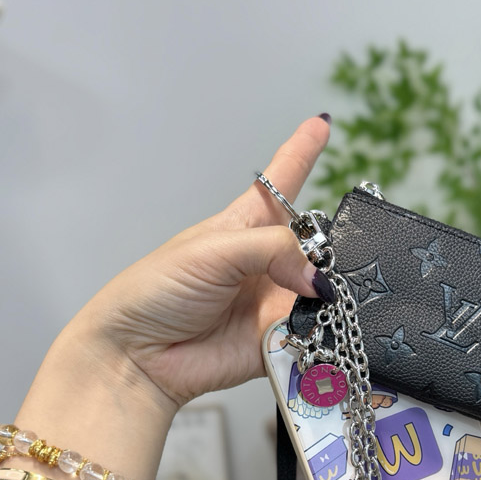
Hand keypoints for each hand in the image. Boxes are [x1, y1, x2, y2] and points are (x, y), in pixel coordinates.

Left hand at [71, 115, 331, 410]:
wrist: (140, 355)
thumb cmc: (156, 291)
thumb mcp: (211, 252)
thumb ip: (270, 251)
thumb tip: (319, 280)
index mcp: (243, 228)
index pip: (281, 184)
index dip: (302, 152)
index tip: (323, 124)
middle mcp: (265, 264)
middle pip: (315, 243)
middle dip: (334, 244)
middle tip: (340, 253)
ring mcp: (275, 302)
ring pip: (323, 290)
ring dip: (331, 292)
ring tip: (325, 295)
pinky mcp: (281, 340)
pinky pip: (317, 333)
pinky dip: (326, 330)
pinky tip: (326, 326)